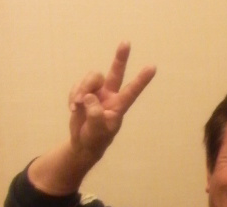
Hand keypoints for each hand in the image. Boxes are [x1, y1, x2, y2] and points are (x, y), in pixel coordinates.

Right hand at [68, 41, 155, 164]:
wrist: (82, 143)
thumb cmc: (95, 139)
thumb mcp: (97, 131)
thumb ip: (95, 113)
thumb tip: (89, 96)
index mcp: (119, 106)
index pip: (132, 91)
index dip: (141, 80)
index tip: (153, 67)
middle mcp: (110, 96)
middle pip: (116, 73)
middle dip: (120, 58)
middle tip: (126, 43)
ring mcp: (97, 92)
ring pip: (91, 78)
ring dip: (82, 89)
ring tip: (77, 105)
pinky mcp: (84, 92)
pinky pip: (77, 86)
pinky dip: (73, 95)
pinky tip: (73, 107)